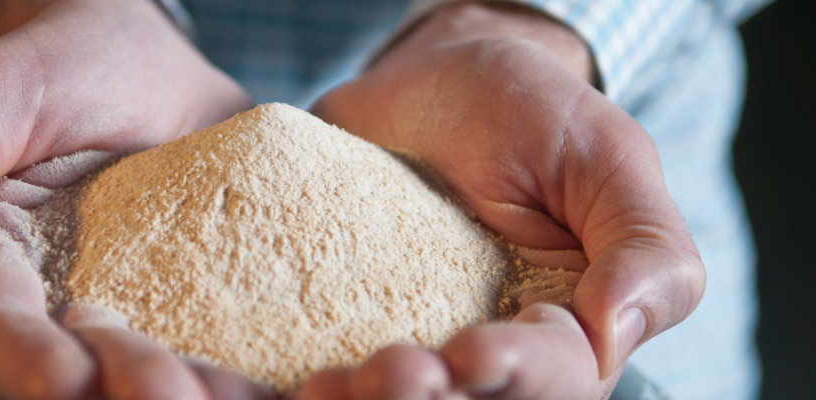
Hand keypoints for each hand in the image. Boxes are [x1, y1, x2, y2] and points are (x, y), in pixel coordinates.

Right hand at [0, 0, 260, 397]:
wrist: (153, 68)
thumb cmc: (63, 70)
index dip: (20, 362)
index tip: (67, 374)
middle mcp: (61, 310)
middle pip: (81, 379)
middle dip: (124, 391)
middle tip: (168, 393)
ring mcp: (139, 312)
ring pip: (154, 376)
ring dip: (188, 394)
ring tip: (222, 394)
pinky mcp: (200, 305)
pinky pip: (219, 346)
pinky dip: (241, 371)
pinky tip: (264, 378)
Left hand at [303, 3, 704, 398]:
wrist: (432, 79)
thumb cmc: (534, 114)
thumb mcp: (607, 158)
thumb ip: (643, 248)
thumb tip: (613, 338)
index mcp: (567, 328)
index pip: (558, 376)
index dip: (520, 374)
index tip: (471, 354)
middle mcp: (490, 348)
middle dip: (429, 399)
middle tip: (391, 373)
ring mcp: (416, 339)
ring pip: (399, 398)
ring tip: (325, 385)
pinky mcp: (349, 321)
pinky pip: (330, 364)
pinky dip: (300, 382)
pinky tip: (278, 378)